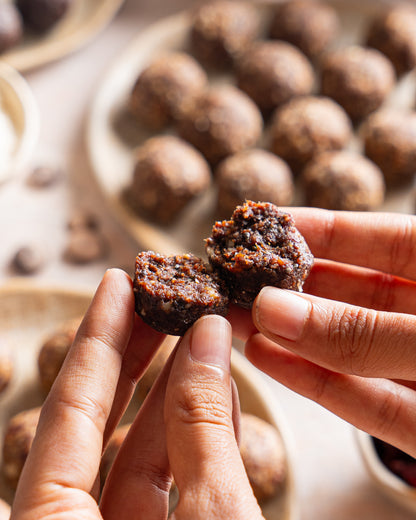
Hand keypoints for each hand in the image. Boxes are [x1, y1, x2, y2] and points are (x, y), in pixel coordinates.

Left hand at [11, 269, 261, 519]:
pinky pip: (164, 482)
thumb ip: (204, 428)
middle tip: (158, 299)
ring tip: (203, 339)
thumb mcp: (214, 516)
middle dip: (131, 355)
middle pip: (94, 422)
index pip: (69, 408)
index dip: (98, 337)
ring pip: (136, 453)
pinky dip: (195, 439)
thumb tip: (208, 338)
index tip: (118, 281)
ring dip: (175, 394)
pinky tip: (217, 395)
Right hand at [229, 208, 415, 457]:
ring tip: (235, 319)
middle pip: (352, 295)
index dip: (321, 229)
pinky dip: (314, 382)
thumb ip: (364, 329)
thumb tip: (277, 309)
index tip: (266, 226)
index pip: (380, 240)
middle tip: (236, 280)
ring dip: (289, 335)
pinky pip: (365, 401)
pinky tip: (266, 359)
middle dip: (292, 286)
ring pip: (348, 350)